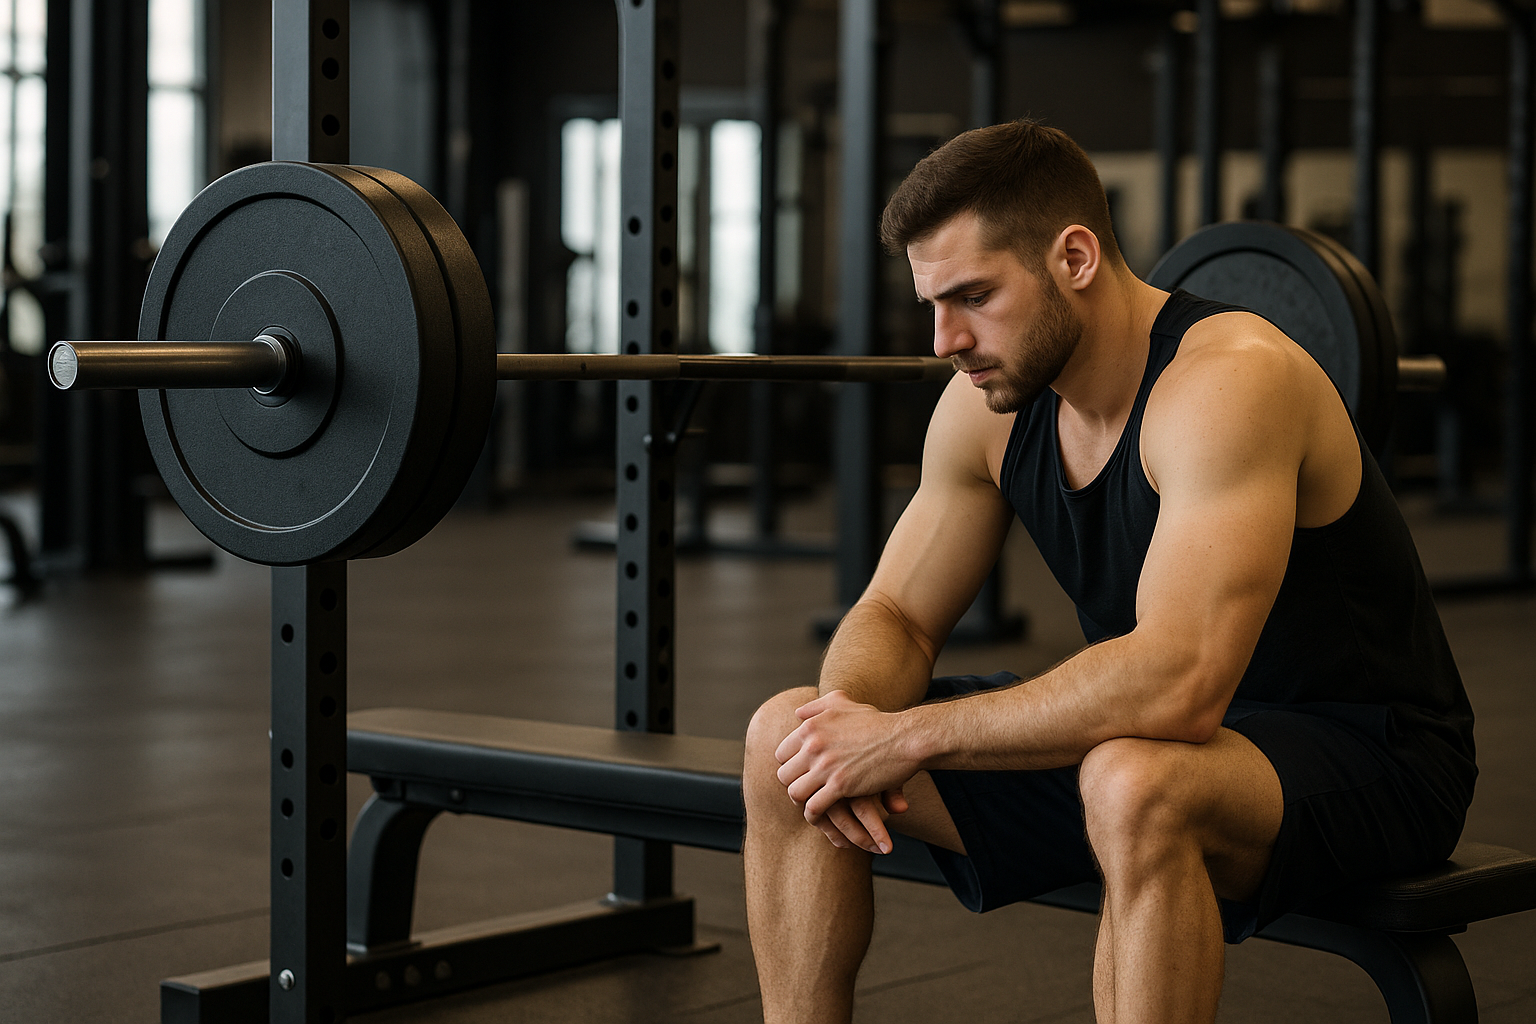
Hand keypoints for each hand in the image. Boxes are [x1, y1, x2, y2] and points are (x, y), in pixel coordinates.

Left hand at [774, 690, 918, 851]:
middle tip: (805, 791)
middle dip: (793, 785)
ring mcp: (826, 766)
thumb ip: (817, 706)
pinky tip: (822, 816)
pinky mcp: (841, 785)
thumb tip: (798, 712)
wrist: (904, 738)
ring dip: (801, 802)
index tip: (801, 773)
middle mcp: (813, 745)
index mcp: (810, 726)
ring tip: (811, 804)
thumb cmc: (876, 722)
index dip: (790, 765)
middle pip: (784, 774)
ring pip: (795, 793)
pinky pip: (814, 807)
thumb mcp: (843, 703)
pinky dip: (814, 815)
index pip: (781, 753)